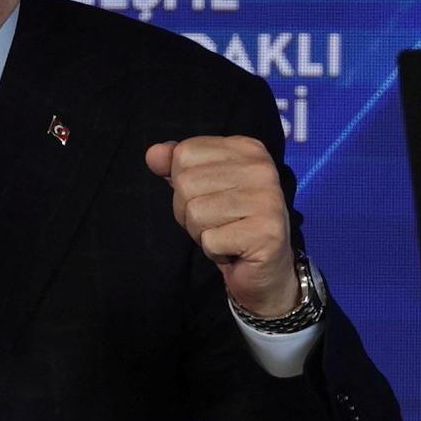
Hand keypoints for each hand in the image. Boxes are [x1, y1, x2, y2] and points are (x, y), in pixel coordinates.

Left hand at [145, 136, 299, 316]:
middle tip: (216, 222)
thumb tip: (153, 154)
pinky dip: (213, 251)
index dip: (182, 182)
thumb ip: (175, 166)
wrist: (265, 271)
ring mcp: (267, 199)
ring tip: (225, 236)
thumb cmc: (228, 223)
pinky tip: (234, 250)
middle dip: (188, 211)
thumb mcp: (199, 187)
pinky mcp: (267, 233)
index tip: (209, 197)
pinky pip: (210, 240)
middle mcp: (261, 168)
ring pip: (195, 213)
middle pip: (186, 183)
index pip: (184, 153)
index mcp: (246, 148)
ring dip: (200, 233)